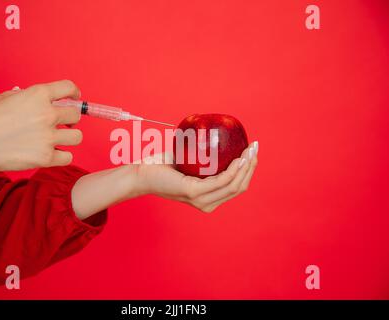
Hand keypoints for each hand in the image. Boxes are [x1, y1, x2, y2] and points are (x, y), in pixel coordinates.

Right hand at [0, 80, 82, 171]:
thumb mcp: (1, 98)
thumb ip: (23, 97)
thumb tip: (32, 98)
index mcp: (37, 95)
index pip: (69, 87)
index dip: (74, 93)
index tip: (75, 98)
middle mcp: (47, 114)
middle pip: (76, 115)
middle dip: (70, 119)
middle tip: (61, 124)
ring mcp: (48, 137)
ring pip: (77, 136)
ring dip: (68, 138)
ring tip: (55, 140)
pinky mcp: (46, 157)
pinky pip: (68, 157)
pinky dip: (61, 156)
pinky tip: (50, 154)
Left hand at [135, 141, 258, 212]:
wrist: (141, 173)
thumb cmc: (162, 167)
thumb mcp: (188, 163)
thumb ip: (203, 157)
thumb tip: (217, 136)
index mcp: (208, 199)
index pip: (235, 187)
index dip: (248, 171)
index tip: (252, 152)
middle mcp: (207, 203)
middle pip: (238, 187)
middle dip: (251, 167)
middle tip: (255, 148)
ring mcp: (201, 200)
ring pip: (233, 185)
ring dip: (246, 167)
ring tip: (250, 150)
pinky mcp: (194, 192)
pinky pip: (221, 181)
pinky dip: (233, 170)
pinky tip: (239, 158)